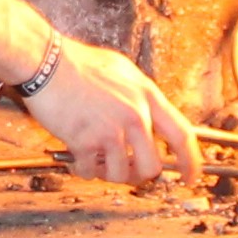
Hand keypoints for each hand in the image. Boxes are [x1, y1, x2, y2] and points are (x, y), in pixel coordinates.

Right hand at [26, 38, 203, 188]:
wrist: (46, 63)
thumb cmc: (78, 64)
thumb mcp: (122, 71)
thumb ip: (138, 96)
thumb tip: (148, 117)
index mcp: (147, 96)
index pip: (181, 134)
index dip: (190, 160)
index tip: (190, 175)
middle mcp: (134, 115)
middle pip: (151, 166)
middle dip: (139, 175)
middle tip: (127, 173)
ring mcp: (111, 129)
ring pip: (121, 174)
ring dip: (107, 173)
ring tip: (95, 160)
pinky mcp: (86, 141)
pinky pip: (90, 171)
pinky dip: (83, 169)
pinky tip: (76, 157)